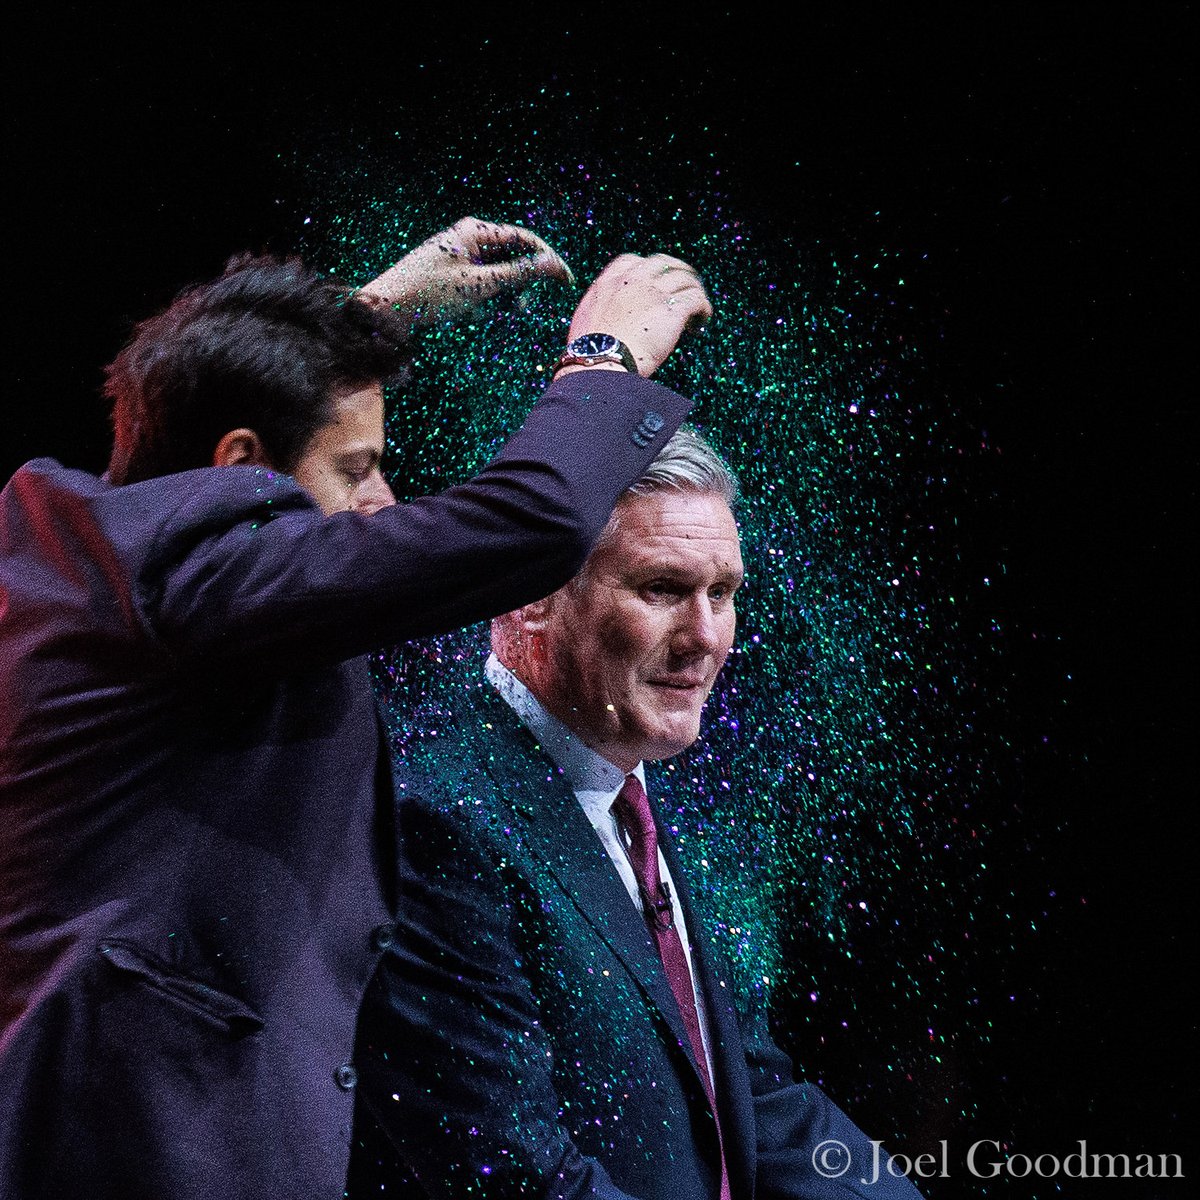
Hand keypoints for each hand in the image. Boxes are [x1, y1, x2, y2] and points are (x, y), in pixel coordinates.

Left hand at [358, 217, 573, 331]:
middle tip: (520, 308)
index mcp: (476, 231)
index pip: (525, 239)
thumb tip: (553, 265)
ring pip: (498, 276)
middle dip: (521, 283)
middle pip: (513, 258)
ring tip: (488, 313)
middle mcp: (469, 240)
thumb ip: (519, 274)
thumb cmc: (429, 293)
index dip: (548, 260)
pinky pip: (481, 287)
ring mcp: (461, 258)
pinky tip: (468, 315)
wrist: (386, 310)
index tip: (565, 282)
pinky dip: (483, 302)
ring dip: (501, 297)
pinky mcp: (453, 277)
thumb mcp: (480, 285)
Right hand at [563, 253, 711, 377]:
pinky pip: (697, 298)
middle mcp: (634, 280)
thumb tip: (611, 320)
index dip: (648, 269)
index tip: (655, 282)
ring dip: (693, 291)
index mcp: (610, 281)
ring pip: (685, 278)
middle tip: (684, 288)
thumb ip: (602, 309)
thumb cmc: (590, 352)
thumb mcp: (587, 320)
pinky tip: (700, 322)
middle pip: (663, 262)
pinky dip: (703, 309)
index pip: (633, 260)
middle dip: (676, 272)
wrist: (599, 361)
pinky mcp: (673, 308)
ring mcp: (655, 292)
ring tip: (695, 311)